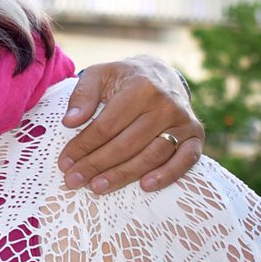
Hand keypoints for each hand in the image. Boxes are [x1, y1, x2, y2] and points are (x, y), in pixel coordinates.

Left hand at [59, 55, 203, 193]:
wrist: (161, 74)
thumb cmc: (124, 79)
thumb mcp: (99, 75)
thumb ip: (82, 95)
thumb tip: (70, 122)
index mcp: (140, 88)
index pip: (106, 126)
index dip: (83, 146)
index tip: (64, 163)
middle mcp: (165, 105)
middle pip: (126, 144)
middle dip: (96, 165)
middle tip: (74, 181)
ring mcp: (183, 122)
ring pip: (151, 156)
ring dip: (123, 175)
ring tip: (98, 187)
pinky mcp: (196, 136)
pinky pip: (184, 160)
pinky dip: (167, 175)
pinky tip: (145, 186)